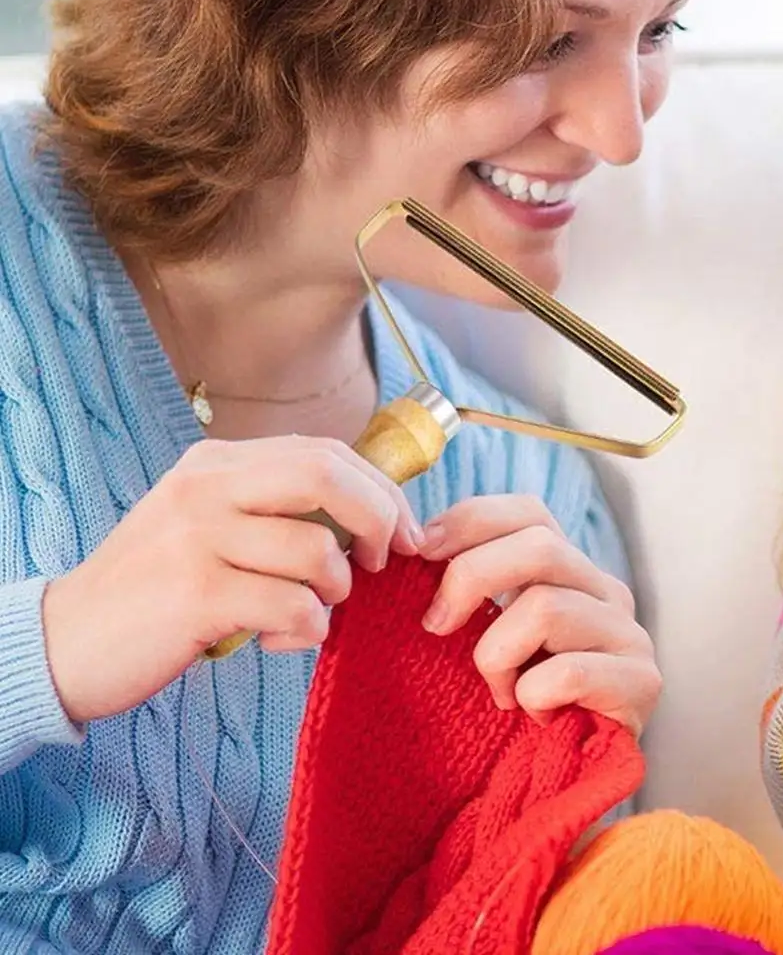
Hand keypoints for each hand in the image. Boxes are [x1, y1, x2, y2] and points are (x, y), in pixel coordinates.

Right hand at [42, 436, 422, 722]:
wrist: (63, 644)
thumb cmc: (154, 591)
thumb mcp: (207, 523)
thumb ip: (273, 508)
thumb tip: (371, 511)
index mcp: (217, 462)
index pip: (325, 452)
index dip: (380, 490)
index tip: (406, 531)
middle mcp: (207, 487)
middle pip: (328, 476)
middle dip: (379, 519)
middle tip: (388, 562)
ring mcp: (198, 537)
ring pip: (316, 550)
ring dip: (336, 591)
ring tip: (313, 612)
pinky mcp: (196, 593)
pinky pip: (291, 605)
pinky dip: (307, 628)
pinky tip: (281, 639)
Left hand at [417, 496, 659, 737]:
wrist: (566, 789)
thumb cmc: (518, 708)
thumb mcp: (490, 637)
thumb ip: (471, 589)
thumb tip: (416, 542)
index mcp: (571, 572)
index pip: (530, 513)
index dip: (473, 520)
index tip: (423, 551)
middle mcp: (607, 592)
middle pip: (540, 546)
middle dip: (471, 578)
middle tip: (435, 626)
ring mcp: (629, 634)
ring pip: (545, 607)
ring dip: (497, 656)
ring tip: (499, 693)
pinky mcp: (642, 682)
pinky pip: (567, 672)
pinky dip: (532, 697)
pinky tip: (534, 717)